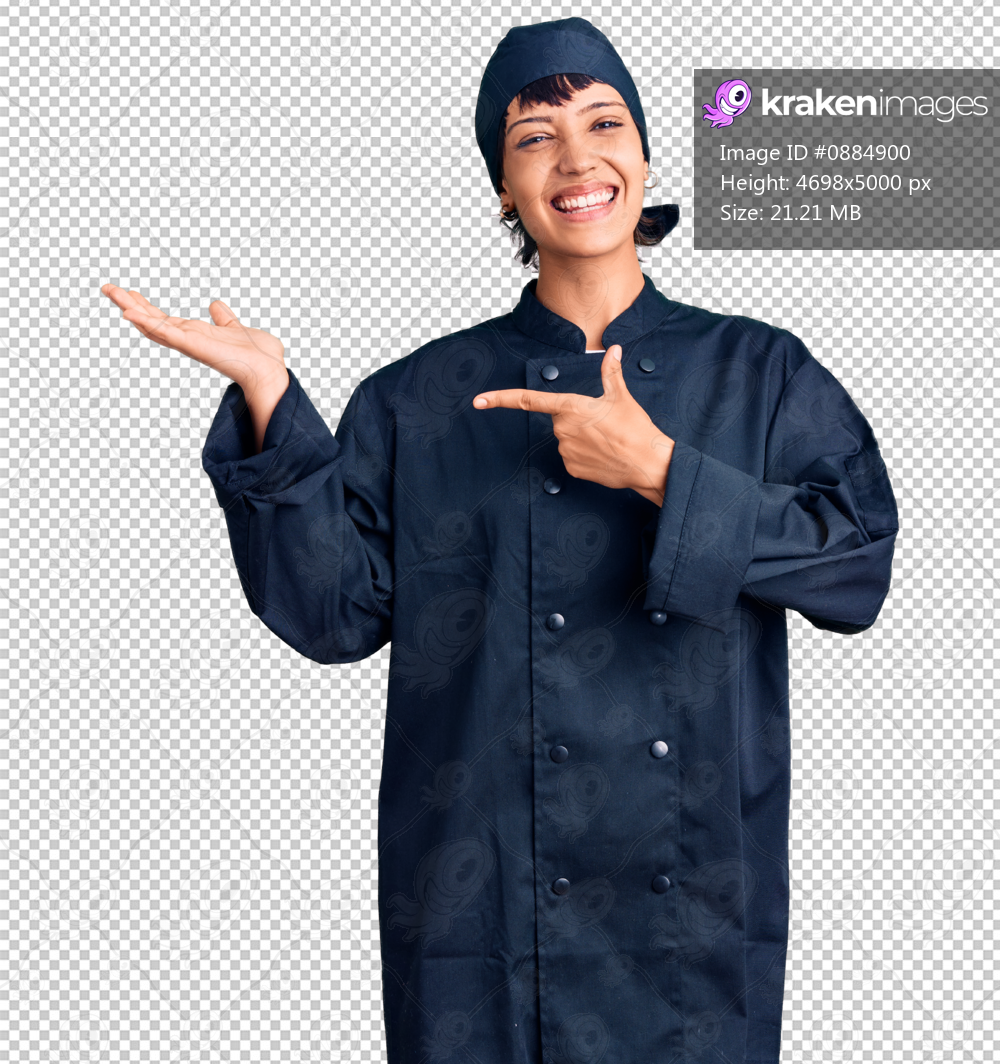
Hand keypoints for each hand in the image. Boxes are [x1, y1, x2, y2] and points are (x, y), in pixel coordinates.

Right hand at [101, 284, 289, 454]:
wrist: (269, 370)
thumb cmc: (259, 356)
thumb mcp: (236, 327)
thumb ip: (224, 318)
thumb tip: (214, 304)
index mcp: (196, 335)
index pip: (164, 320)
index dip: (146, 307)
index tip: (130, 292)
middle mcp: (189, 340)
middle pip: (151, 321)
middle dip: (129, 304)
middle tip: (107, 287)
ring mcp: (189, 343)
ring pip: (152, 325)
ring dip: (130, 308)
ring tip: (110, 292)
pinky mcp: (194, 346)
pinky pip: (166, 334)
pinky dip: (147, 324)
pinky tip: (129, 314)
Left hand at [472, 345, 674, 506]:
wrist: (647, 463)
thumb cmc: (635, 429)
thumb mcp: (621, 396)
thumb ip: (611, 372)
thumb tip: (612, 349)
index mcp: (570, 407)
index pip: (528, 400)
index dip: (500, 398)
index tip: (479, 400)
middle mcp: (562, 429)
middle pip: (560, 420)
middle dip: (578, 420)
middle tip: (604, 425)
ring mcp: (565, 450)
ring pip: (567, 439)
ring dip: (583, 438)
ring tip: (608, 440)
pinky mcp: (571, 468)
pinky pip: (572, 457)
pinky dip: (586, 455)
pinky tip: (604, 455)